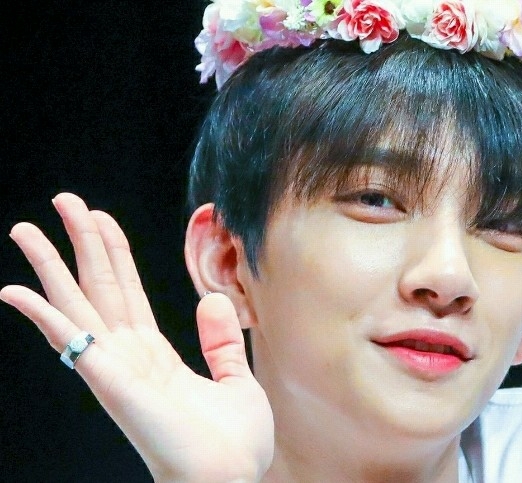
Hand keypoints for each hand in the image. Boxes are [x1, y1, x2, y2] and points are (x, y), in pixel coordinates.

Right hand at [0, 193, 273, 481]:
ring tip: (25, 229)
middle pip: (98, 287)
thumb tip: (214, 299)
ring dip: (50, 266)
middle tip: (62, 200)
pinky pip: (71, 342)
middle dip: (79, 242)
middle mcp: (128, 356)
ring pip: (78, 304)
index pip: (127, 291)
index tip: (100, 218)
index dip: (113, 253)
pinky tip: (17, 291)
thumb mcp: (235, 378)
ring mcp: (116, 369)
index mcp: (155, 354)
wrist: (232, 479)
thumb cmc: (233, 443)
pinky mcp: (112, 383)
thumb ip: (221, 341)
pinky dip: (43, 316)